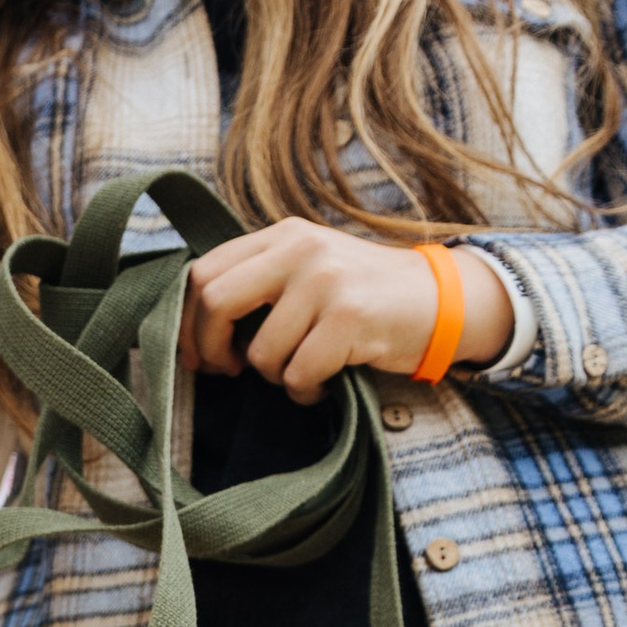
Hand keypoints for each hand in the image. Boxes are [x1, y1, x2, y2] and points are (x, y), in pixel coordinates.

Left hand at [181, 220, 514, 400]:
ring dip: (275, 376)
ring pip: (261, 351)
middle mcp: (300, 250)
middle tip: (227, 370)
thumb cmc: (363, 295)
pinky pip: (299, 374)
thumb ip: (259, 280)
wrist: (439, 300)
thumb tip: (193, 324)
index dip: (187, 320)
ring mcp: (325, 282)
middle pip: (215, 302)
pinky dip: (305, 391)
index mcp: (282, 235)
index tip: (195, 352)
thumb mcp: (310, 269)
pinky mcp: (348, 318)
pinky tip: (323, 384)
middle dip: (211, 348)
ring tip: (300, 371)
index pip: (204, 272)